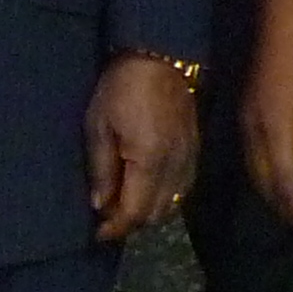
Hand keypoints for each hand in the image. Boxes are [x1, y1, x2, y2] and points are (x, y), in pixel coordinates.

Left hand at [88, 56, 197, 243]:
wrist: (160, 58)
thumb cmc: (121, 88)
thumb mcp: (99, 125)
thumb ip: (102, 169)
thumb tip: (101, 205)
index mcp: (149, 161)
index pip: (134, 212)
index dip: (115, 228)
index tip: (97, 233)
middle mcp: (175, 167)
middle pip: (155, 215)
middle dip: (130, 223)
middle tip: (107, 216)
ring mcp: (189, 160)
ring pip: (171, 205)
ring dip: (147, 212)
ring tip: (124, 203)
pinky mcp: (195, 152)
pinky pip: (181, 190)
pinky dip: (163, 198)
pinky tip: (146, 188)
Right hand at [240, 1, 292, 243]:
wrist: (278, 9)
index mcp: (273, 127)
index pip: (287, 183)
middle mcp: (251, 130)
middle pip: (266, 185)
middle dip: (288, 211)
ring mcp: (244, 120)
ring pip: (255, 173)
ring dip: (276, 197)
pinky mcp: (245, 110)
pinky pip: (252, 158)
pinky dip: (268, 178)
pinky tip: (282, 178)